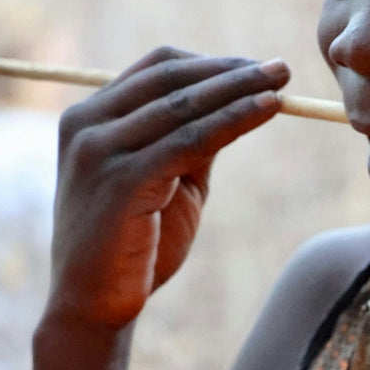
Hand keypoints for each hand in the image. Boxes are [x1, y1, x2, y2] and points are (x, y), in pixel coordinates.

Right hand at [45, 47, 287, 331]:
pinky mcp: (123, 179)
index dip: (211, 64)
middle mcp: (87, 124)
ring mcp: (101, 150)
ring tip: (283, 82)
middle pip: (170, 78)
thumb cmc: (132, 246)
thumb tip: (240, 103)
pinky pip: (191, 139)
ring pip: (184, 105)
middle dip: (231, 70)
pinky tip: (268, 110)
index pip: (156, 69)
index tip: (256, 67)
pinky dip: (234, 119)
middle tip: (281, 68)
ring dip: (239, 89)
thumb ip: (190, 141)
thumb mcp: (165, 180)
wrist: (95, 305)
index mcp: (89, 117)